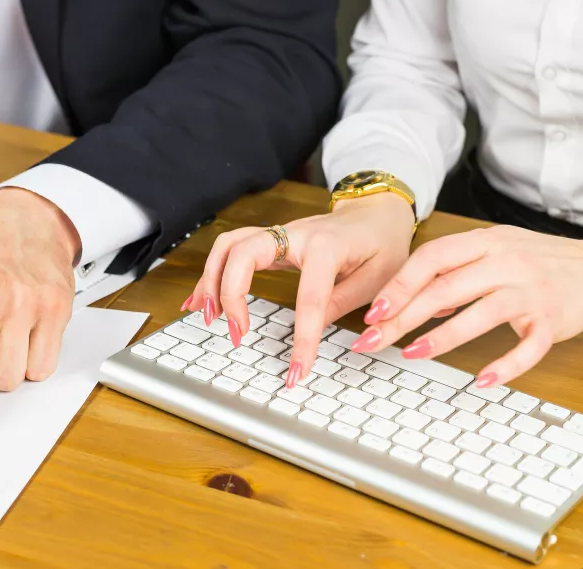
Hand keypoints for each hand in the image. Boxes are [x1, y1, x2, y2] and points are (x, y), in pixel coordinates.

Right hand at [189, 193, 415, 386]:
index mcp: (328, 247)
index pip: (308, 297)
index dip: (302, 339)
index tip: (297, 371)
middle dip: (231, 293)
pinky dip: (212, 274)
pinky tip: (200, 301)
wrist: (378, 211)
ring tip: (209, 318)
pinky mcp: (272, 241)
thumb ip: (345, 304)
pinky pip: (231, 251)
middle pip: (244, 252)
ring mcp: (280, 234)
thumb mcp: (380, 278)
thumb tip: (316, 334)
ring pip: (229, 246)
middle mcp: (296, 234)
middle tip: (236, 332)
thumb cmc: (382, 243)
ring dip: (212, 280)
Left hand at [350, 225, 582, 386]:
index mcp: (488, 243)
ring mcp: (531, 291)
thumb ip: (458, 271)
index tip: (374, 311)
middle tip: (374, 341)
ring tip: (412, 354)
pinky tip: (482, 381)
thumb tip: (416, 300)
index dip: (400, 284)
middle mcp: (507, 262)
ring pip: (479, 314)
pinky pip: (527, 348)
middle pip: (446, 288)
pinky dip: (505, 366)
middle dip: (403, 316)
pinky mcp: (553, 321)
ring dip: (442, 337)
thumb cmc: (541, 262)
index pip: (433, 258)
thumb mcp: (498, 252)